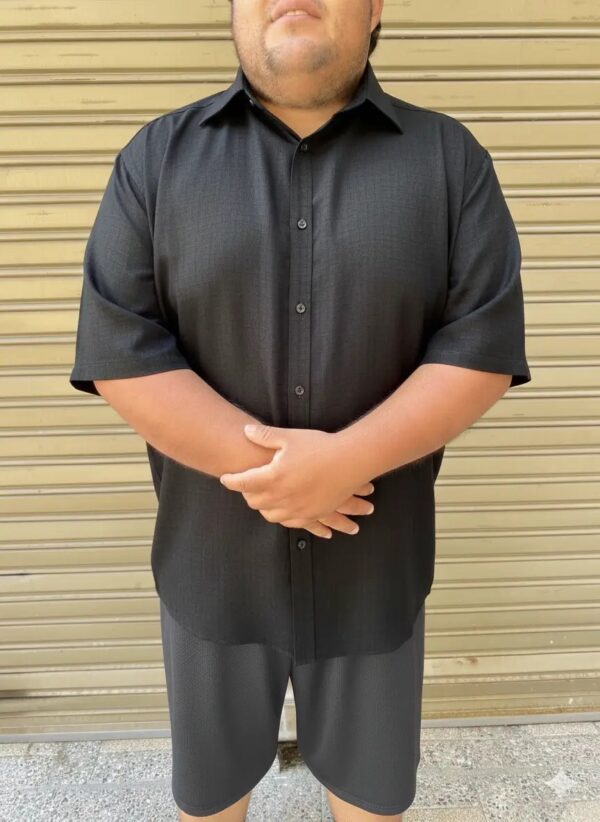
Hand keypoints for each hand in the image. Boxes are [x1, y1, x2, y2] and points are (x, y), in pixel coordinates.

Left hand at [219, 423, 374, 538]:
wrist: (350, 461)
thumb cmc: (319, 446)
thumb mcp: (290, 437)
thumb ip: (265, 435)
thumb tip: (246, 431)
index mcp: (273, 477)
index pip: (243, 483)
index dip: (231, 480)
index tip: (225, 478)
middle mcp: (282, 497)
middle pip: (254, 502)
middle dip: (247, 494)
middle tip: (245, 486)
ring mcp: (297, 509)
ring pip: (270, 515)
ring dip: (263, 507)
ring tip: (263, 498)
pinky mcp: (312, 514)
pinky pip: (291, 522)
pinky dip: (283, 517)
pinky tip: (283, 510)